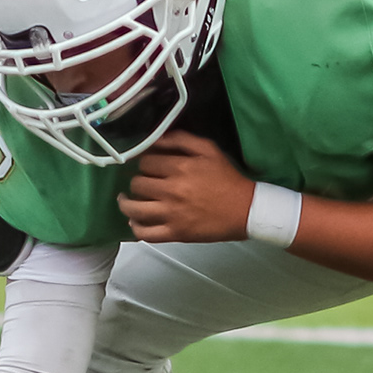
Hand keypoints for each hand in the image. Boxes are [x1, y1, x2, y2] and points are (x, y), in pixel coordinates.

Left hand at [120, 130, 254, 244]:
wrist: (246, 210)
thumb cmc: (227, 178)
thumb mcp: (208, 149)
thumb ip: (180, 139)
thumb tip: (155, 138)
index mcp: (180, 168)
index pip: (145, 162)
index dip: (145, 163)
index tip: (149, 166)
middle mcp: (172, 191)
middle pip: (137, 184)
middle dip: (138, 181)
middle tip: (144, 182)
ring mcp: (172, 215)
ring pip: (134, 209)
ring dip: (126, 203)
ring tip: (126, 200)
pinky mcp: (175, 234)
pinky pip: (145, 233)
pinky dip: (135, 228)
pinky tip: (134, 221)